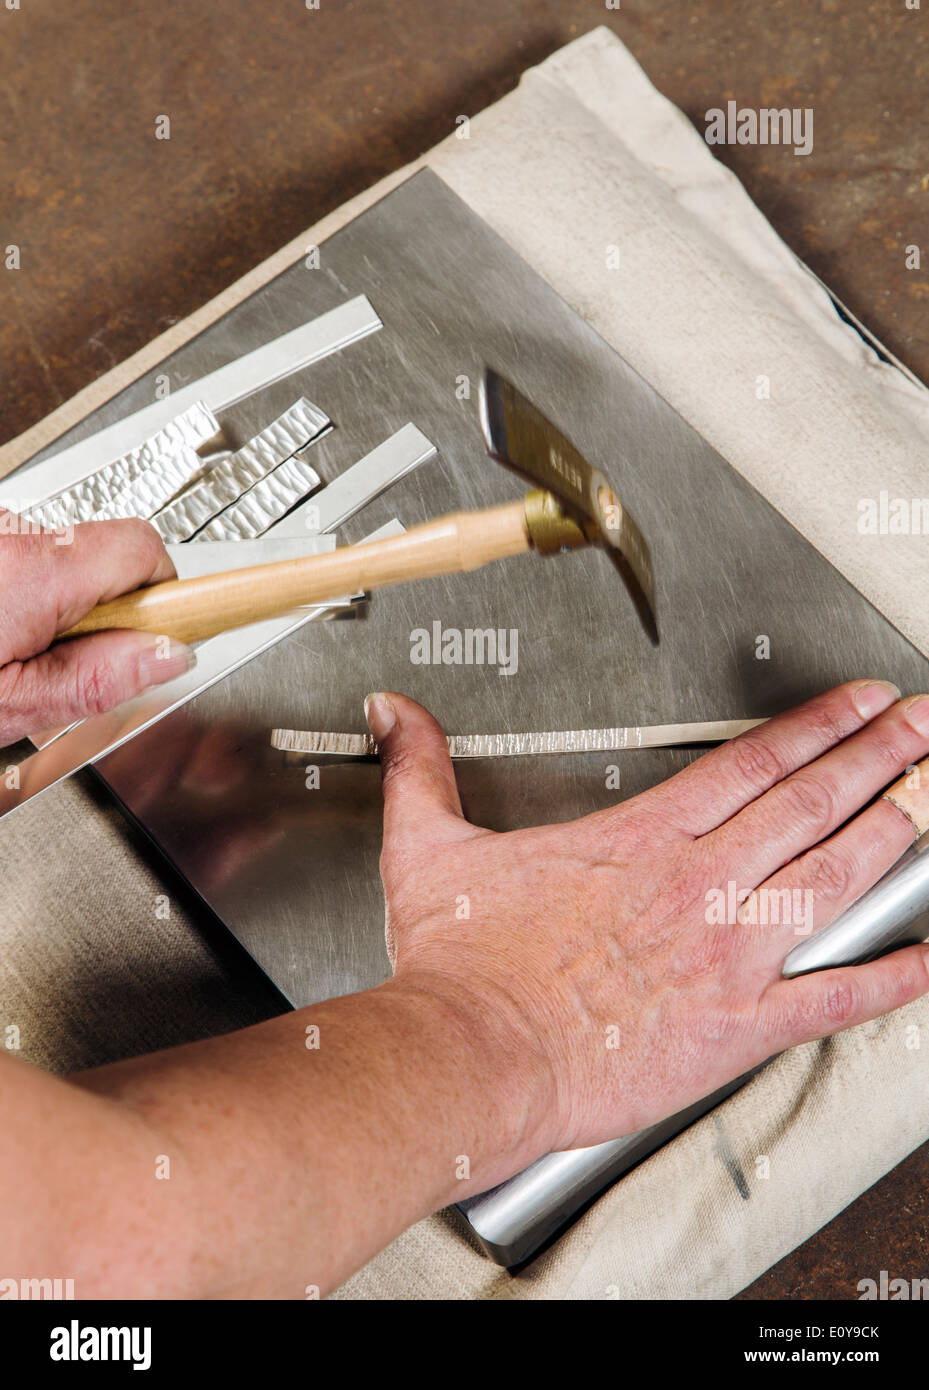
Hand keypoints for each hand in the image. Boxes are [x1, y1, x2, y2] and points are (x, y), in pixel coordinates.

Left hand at [0, 513, 191, 744]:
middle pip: (109, 558)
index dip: (168, 596)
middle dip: (109, 612)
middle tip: (73, 664)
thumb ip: (91, 681)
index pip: (144, 552)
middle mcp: (12, 535)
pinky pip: (33, 561)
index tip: (187, 629)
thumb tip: (170, 656)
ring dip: (65, 606)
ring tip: (23, 655)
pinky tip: (7, 632)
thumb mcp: (7, 704)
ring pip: (69, 562)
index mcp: (32, 574)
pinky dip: (31, 596)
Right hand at [365, 680, 928, 1155]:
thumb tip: (394, 714)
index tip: (863, 703)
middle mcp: (698, 887)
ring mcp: (725, 955)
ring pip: (832, 877)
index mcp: (641, 841)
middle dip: (879, 758)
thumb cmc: (463, 965)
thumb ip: (421, 769)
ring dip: (894, 829)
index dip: (817, 727)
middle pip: (809, 805)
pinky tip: (928, 961)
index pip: (751, 764)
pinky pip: (831, 999)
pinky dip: (889, 979)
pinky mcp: (734, 1027)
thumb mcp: (427, 846)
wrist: (475, 1051)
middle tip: (925, 726)